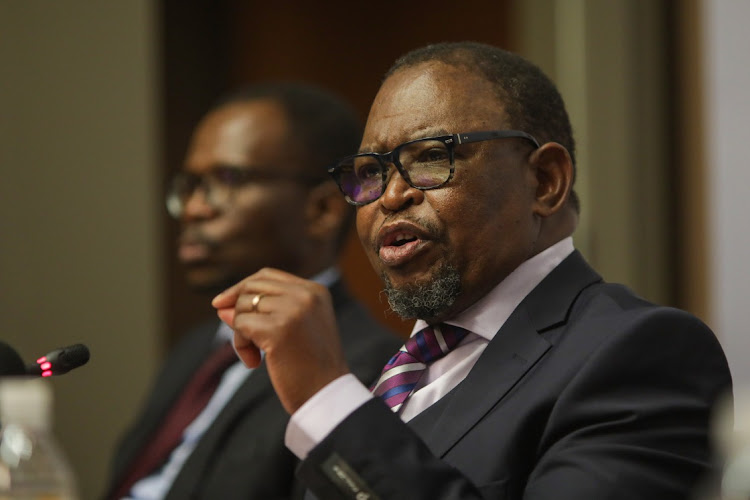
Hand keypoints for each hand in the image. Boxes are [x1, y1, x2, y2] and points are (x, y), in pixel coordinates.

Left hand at [211, 267, 349, 413]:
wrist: (327, 395)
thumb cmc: (311, 368)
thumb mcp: (290, 331)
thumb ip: (262, 313)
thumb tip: (220, 305)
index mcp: (315, 291)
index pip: (267, 276)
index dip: (242, 288)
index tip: (221, 304)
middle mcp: (306, 295)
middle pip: (252, 288)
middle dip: (239, 313)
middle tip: (246, 344)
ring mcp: (293, 310)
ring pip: (243, 306)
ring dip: (240, 334)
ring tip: (255, 357)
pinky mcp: (278, 329)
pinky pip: (240, 324)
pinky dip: (240, 345)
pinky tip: (253, 363)